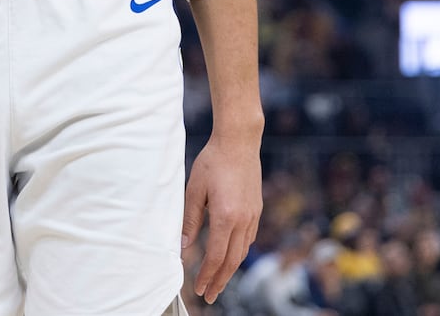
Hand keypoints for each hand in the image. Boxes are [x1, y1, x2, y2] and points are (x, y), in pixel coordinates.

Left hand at [182, 134, 261, 303]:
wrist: (239, 143)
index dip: (207, 276)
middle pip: (231, 261)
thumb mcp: (194, 190)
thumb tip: (183, 247)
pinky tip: (230, 256)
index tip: (199, 289)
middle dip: (219, 281)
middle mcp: (243, 220)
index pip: (215, 256)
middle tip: (209, 296)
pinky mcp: (256, 210)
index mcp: (225, 216)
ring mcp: (252, 216)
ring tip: (218, 281)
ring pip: (242, 252)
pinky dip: (238, 252)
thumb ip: (190, 220)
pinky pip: (248, 239)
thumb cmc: (212, 162)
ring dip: (229, 269)